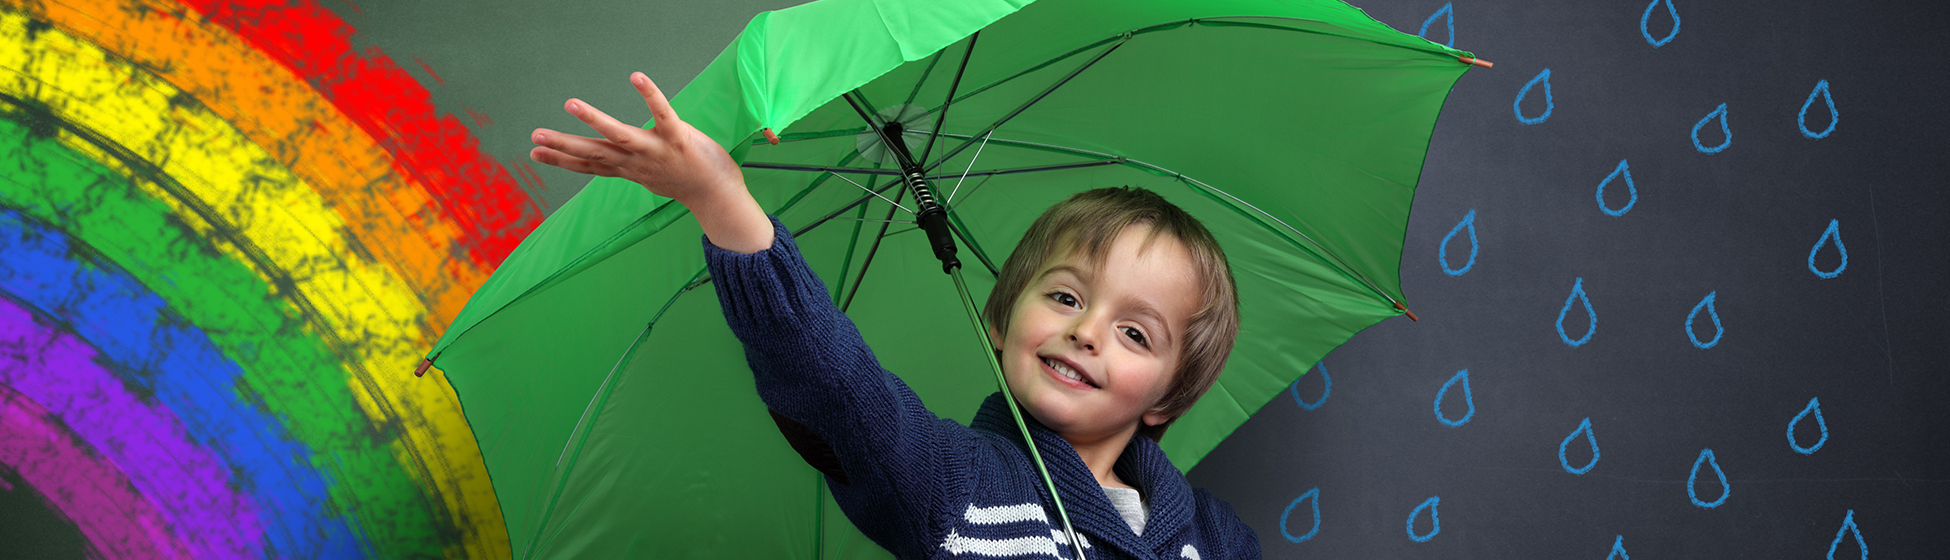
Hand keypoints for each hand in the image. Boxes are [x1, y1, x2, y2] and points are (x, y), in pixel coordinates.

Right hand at [529, 73, 743, 206]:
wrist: (717, 196)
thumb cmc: (686, 181)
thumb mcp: (651, 177)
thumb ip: (632, 165)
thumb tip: (616, 163)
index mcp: (628, 169)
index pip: (589, 166)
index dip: (561, 160)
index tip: (534, 154)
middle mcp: (637, 162)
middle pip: (594, 153)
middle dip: (563, 146)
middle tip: (535, 137)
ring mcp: (656, 151)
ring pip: (620, 135)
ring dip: (595, 120)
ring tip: (571, 104)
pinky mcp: (678, 138)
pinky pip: (663, 114)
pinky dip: (650, 95)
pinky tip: (636, 77)